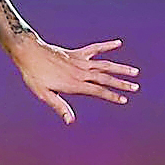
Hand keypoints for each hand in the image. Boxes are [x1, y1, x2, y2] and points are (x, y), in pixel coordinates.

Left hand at [9, 36, 140, 124]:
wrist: (28, 52)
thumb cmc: (34, 75)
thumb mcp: (43, 94)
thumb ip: (59, 106)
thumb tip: (70, 121)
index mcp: (74, 84)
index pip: (97, 91)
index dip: (111, 95)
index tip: (124, 100)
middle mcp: (80, 72)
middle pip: (105, 78)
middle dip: (121, 83)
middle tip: (136, 87)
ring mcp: (79, 61)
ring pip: (104, 64)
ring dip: (120, 68)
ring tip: (134, 71)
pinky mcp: (76, 53)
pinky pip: (94, 49)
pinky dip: (106, 46)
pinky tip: (118, 43)